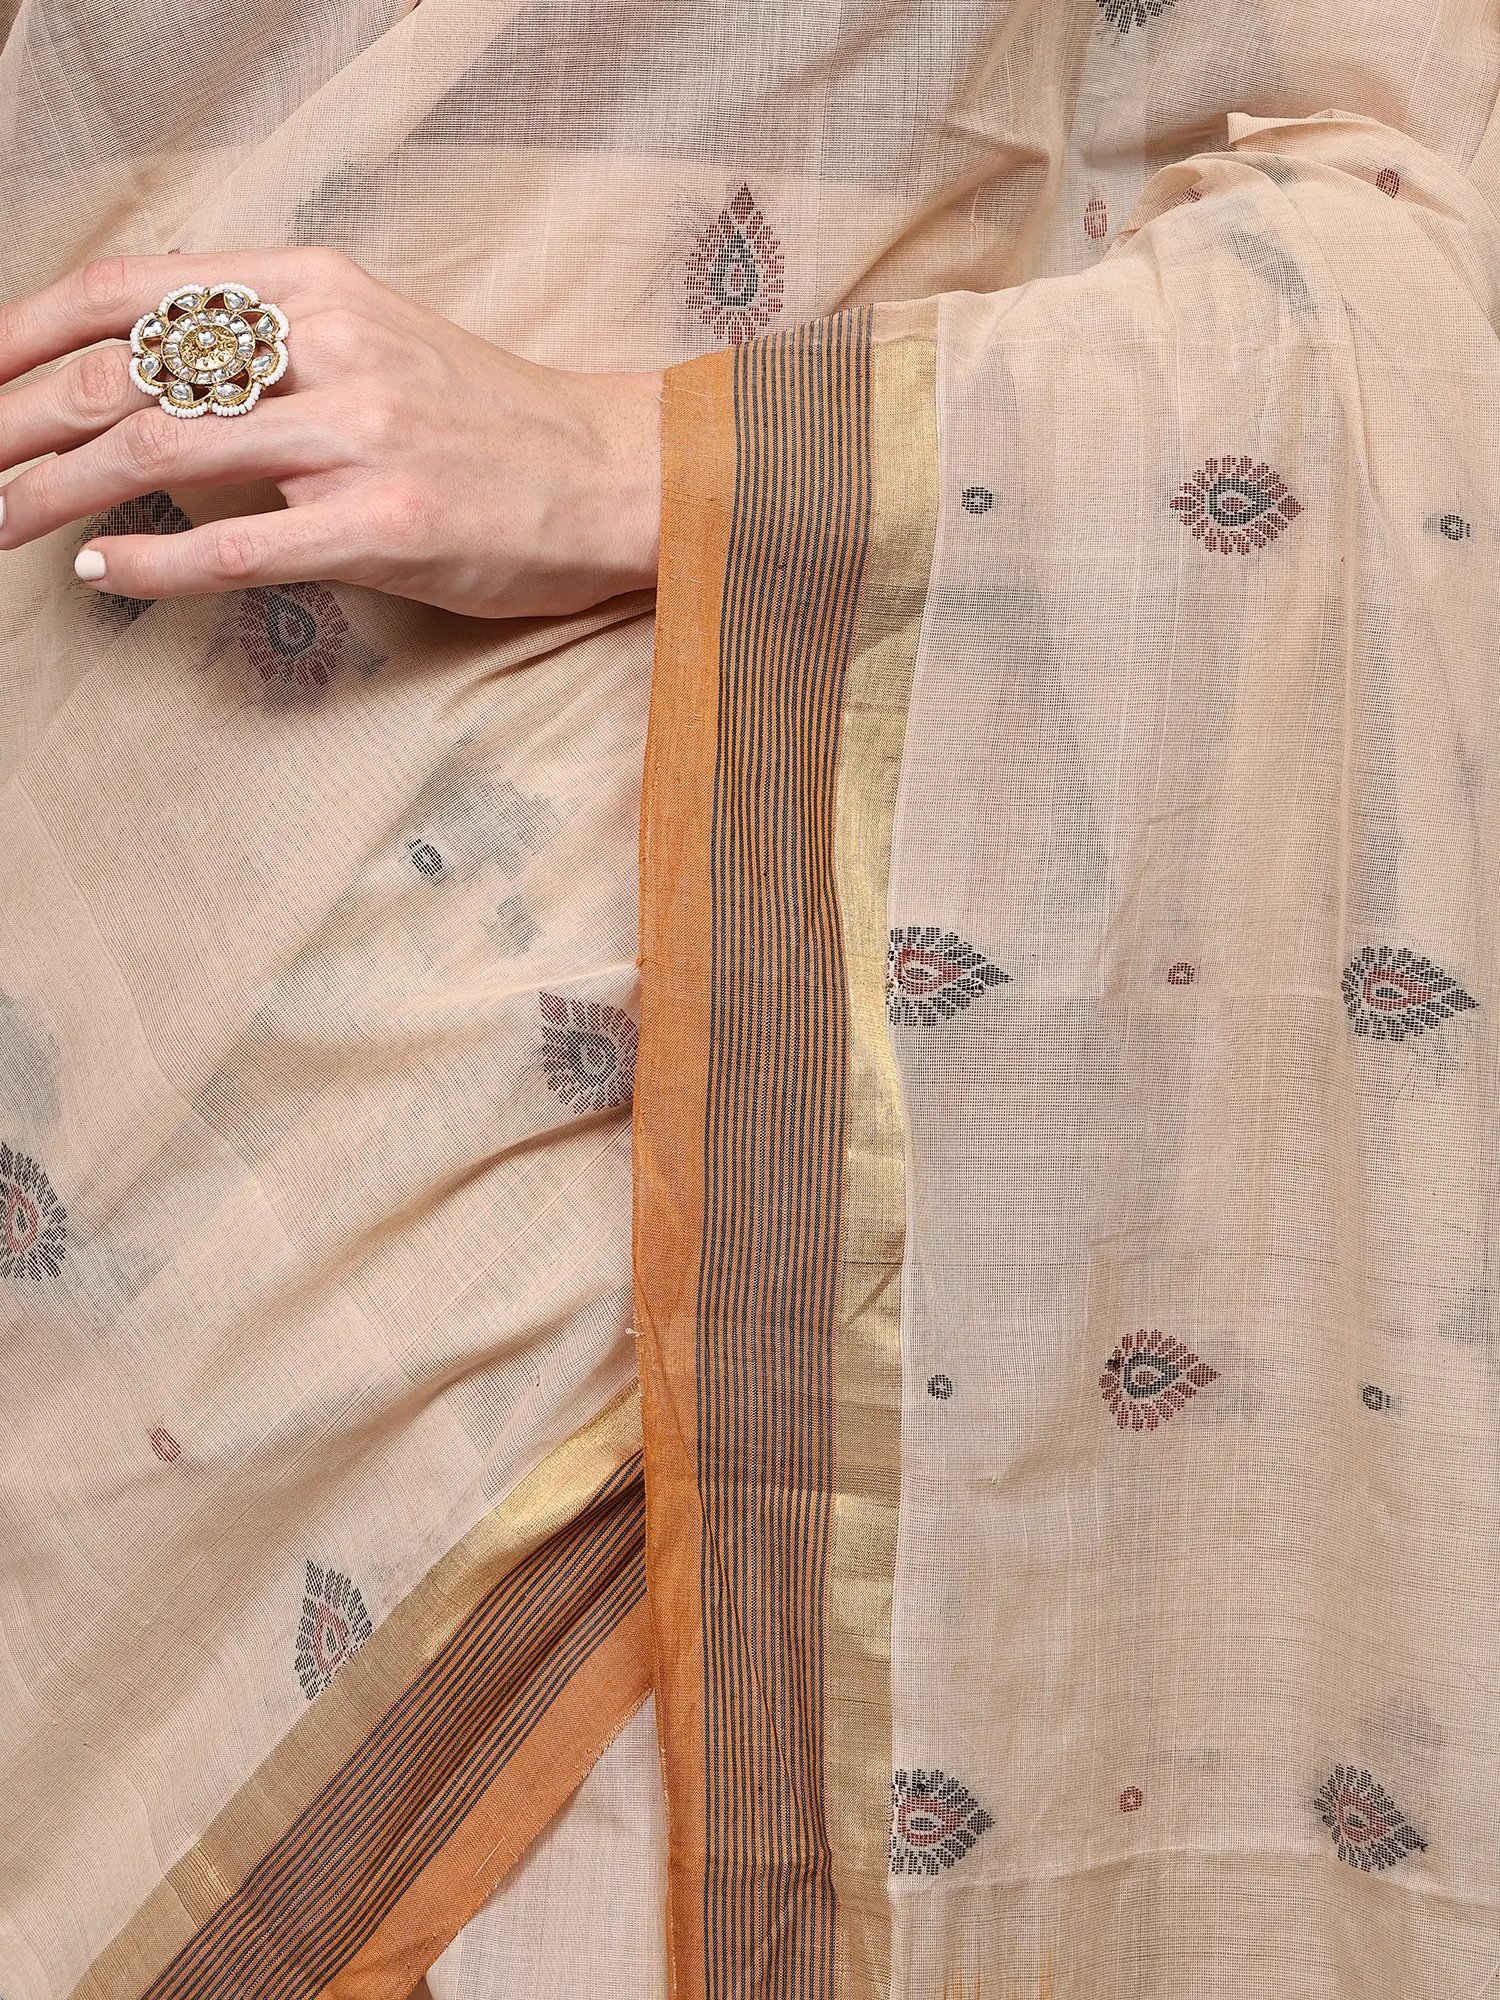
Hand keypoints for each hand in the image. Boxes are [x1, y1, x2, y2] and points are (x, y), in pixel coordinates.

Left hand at [0, 250, 662, 617]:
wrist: (621, 475)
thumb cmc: (495, 425)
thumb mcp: (378, 345)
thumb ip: (275, 355)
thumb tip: (158, 395)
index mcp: (315, 289)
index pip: (132, 290)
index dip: (26, 329)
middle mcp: (326, 343)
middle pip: (121, 370)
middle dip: (11, 422)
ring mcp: (357, 430)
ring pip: (158, 449)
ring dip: (49, 492)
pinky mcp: (386, 519)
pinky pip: (237, 544)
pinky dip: (151, 561)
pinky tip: (98, 574)